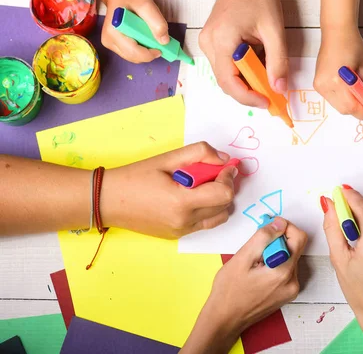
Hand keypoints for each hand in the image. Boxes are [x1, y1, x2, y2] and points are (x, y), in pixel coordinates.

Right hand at [101, 0, 168, 62]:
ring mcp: (109, 44)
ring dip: (146, 50)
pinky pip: (131, 53)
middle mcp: (108, 40)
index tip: (162, 47)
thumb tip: (164, 42)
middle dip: (149, 52)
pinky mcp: (112, 45)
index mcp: (113, 31)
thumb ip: (157, 22)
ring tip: (150, 34)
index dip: (150, 54)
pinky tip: (144, 36)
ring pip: (134, 57)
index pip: (134, 53)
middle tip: (158, 39)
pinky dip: (141, 48)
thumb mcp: (146, 5)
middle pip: (135, 57)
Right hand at [101, 142, 236, 238]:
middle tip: (215, 173)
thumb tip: (224, 159)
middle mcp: (184, 221)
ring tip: (205, 186)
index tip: (225, 167)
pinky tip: (194, 196)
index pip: (224, 194)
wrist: (107, 200)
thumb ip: (199, 153)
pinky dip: (208, 209)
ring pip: (219, 217)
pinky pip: (204, 223)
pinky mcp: (177, 235)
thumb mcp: (167, 158)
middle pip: (225, 205)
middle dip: (226, 186)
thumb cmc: (135, 177)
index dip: (229, 177)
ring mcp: (181, 231)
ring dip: (219, 200)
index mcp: (181, 202)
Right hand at [181, 217, 306, 352]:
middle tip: (255, 247)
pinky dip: (275, 264)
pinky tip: (258, 272)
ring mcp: (291, 290)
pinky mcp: (287, 294)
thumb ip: (263, 237)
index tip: (269, 227)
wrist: (225, 319)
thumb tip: (279, 223)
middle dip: (277, 241)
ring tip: (254, 263)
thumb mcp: (241, 258)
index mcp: (283, 273)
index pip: (299, 238)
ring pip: (290, 258)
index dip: (285, 227)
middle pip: (294, 248)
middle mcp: (292, 282)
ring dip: (275, 253)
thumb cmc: (228, 291)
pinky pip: (286, 270)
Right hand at [198, 0, 286, 107]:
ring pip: (226, 76)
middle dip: (249, 92)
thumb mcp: (275, 29)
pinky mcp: (212, 42)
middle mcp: (209, 43)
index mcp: (222, 40)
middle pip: (227, 82)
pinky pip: (226, 65)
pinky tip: (258, 64)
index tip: (268, 102)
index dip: (249, 97)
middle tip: (271, 95)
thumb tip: (279, 88)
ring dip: (247, 82)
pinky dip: (243, 71)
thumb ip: (278, 62)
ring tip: (267, 77)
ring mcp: (208, 43)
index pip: (230, 82)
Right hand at [314, 27, 362, 118]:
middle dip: (360, 111)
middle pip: (345, 110)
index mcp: (337, 81)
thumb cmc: (353, 46)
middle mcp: (325, 86)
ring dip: (353, 106)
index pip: (353, 107)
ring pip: (339, 107)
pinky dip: (345, 100)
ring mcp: (319, 86)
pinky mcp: (317, 85)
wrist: (336, 33)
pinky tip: (352, 91)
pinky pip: (333, 100)